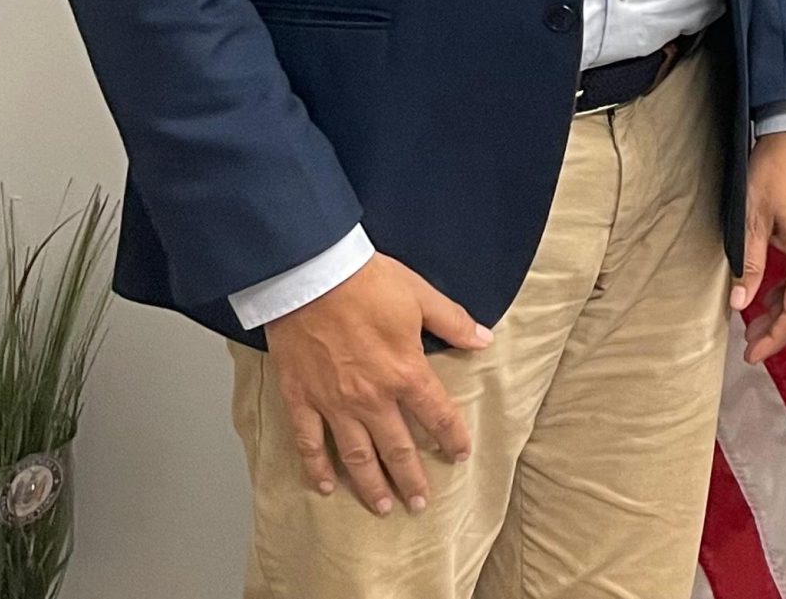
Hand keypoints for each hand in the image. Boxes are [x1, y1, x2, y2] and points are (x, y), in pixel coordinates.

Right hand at [262, 254, 490, 514]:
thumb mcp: (421, 295)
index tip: (461, 455)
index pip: (437, 414)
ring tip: (382, 508)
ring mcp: (334, 403)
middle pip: (397, 447)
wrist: (311, 277)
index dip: (452, 437)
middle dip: (411, 479)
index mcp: (405, 372)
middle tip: (420, 504)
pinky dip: (317, 469)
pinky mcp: (302, 400)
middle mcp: (372, 397)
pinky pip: (310, 444)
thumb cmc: (367, 282)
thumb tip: (483, 340)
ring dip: (371, 485)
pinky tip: (326, 487)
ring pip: (356, 457)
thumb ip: (453, 322)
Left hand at [735, 132, 785, 363]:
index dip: (775, 337)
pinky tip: (767, 292)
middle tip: (751, 347)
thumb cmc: (774, 169)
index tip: (753, 355)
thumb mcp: (752, 218)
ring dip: (782, 310)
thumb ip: (748, 264)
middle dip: (779, 330)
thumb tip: (740, 302)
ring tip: (755, 324)